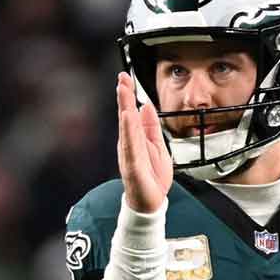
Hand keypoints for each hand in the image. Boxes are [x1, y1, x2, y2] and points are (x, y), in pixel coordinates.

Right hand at [116, 72, 171, 213]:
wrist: (151, 203)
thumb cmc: (152, 177)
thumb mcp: (158, 146)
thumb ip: (151, 127)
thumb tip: (146, 106)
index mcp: (136, 138)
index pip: (131, 112)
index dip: (128, 94)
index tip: (126, 77)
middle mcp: (129, 144)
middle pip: (126, 116)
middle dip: (124, 96)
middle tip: (121, 77)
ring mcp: (129, 154)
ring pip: (126, 127)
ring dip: (124, 107)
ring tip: (123, 90)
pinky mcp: (133, 166)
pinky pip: (131, 146)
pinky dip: (128, 130)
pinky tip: (127, 117)